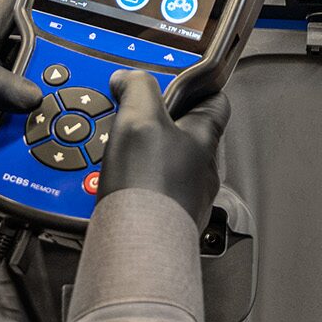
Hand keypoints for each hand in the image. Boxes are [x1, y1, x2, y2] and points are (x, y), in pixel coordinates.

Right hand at [97, 70, 229, 227]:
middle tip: (130, 115)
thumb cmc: (150, 185)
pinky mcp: (161, 220)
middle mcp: (200, 170)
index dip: (201, 87)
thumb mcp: (142, 116)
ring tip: (111, 150)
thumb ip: (138, 87)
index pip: (216, 102)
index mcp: (205, 138)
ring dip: (138, 156)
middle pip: (183, 134)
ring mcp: (182, 197)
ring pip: (162, 165)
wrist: (136, 244)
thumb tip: (130, 77)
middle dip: (157, 123)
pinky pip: (145, 193)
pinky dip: (127, 184)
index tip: (184, 79)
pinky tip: (105, 183)